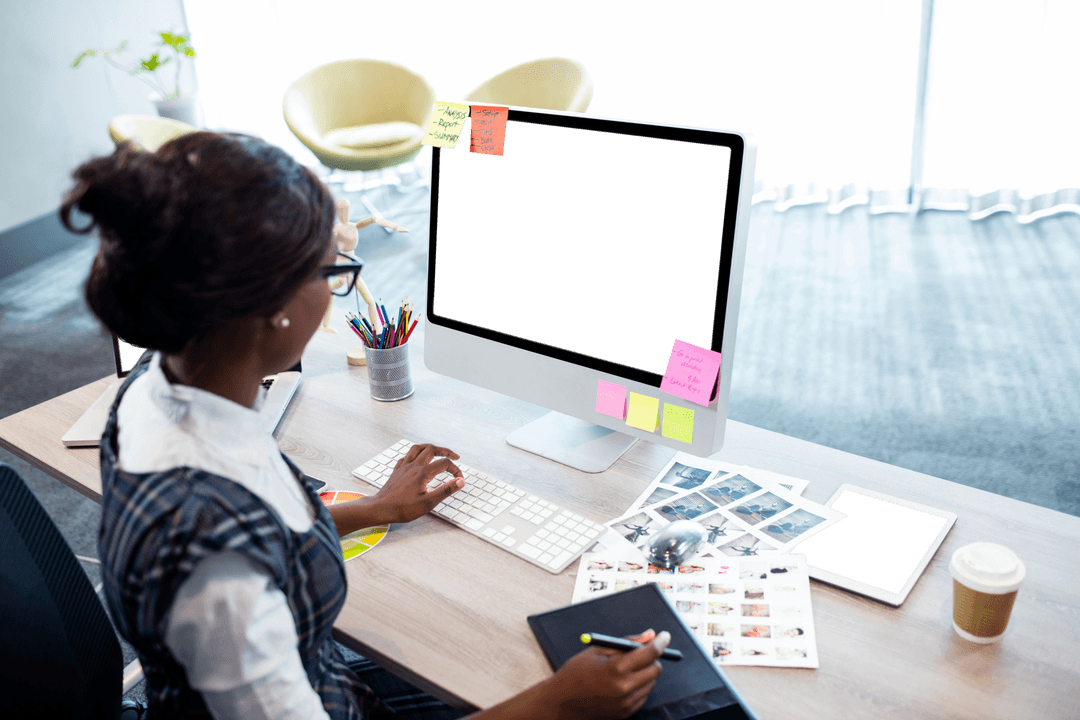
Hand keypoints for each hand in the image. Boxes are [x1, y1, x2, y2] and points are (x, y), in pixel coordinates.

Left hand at [374, 443, 464, 523]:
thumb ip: (445, 490)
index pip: (444, 464)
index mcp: (422, 473)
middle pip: (431, 449)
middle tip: (455, 457)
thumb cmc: (402, 508)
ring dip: (429, 447)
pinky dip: (415, 454)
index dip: (455, 470)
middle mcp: (413, 466)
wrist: (380, 509)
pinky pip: (406, 456)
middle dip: (445, 451)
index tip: (459, 479)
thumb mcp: (428, 503)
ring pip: (417, 448)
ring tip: (437, 450)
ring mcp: (404, 467)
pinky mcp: (397, 471)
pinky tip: (416, 459)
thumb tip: (460, 481)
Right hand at [544, 629, 667, 718]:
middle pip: (656, 669)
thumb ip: (627, 642)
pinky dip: (639, 686)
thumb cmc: (576, 673)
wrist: (561, 702)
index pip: (650, 653)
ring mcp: (626, 703)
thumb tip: (648, 634)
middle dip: (652, 659)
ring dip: (645, 673)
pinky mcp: (626, 713)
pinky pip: (643, 696)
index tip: (664, 636)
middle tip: (642, 653)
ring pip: (651, 683)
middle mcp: (624, 688)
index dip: (660, 642)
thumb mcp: (598, 650)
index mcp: (616, 669)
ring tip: (624, 670)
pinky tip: (622, 683)